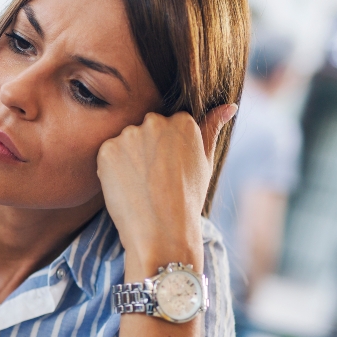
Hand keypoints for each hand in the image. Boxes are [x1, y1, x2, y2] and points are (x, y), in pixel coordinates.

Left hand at [96, 105, 236, 271]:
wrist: (161, 230)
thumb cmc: (187, 199)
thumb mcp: (206, 163)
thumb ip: (211, 130)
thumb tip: (228, 106)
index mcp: (183, 121)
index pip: (169, 126)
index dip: (168, 151)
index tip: (170, 171)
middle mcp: (155, 121)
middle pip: (147, 131)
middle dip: (148, 151)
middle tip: (154, 180)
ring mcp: (129, 134)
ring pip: (126, 142)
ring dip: (129, 159)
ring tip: (141, 185)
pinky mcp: (107, 149)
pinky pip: (108, 154)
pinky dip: (113, 169)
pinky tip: (126, 186)